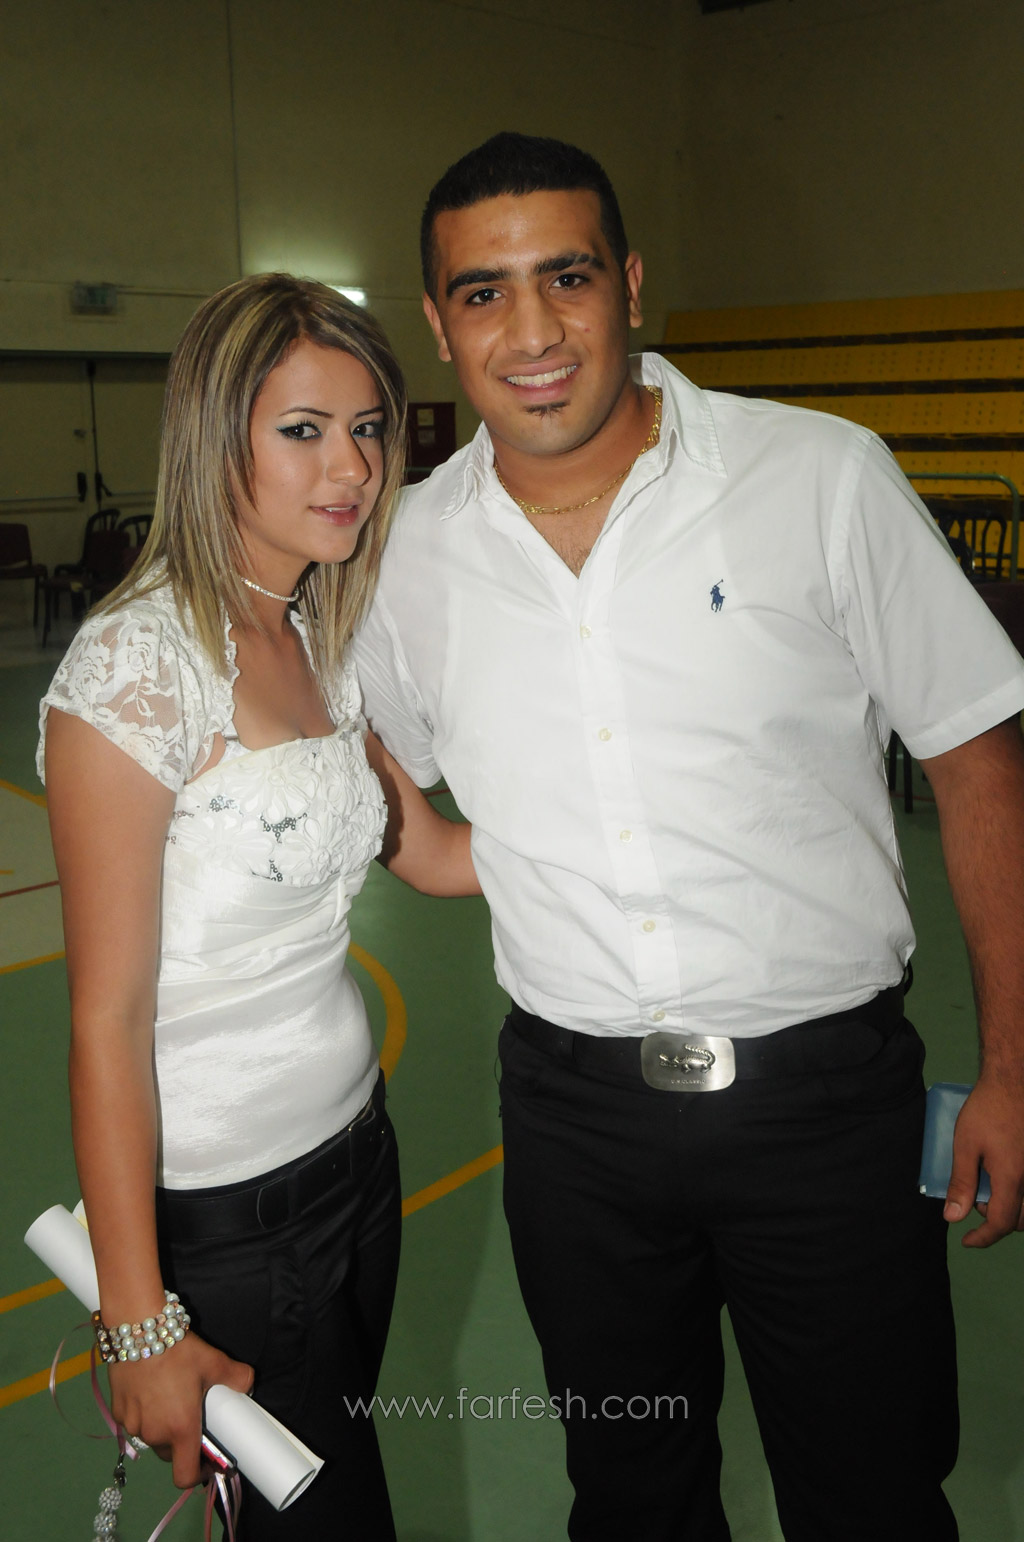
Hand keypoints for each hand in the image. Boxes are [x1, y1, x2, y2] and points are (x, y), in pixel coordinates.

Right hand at [108, 1333, 253, 1487]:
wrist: (137, 1330)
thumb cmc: (178, 1350)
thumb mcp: (213, 1362)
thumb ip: (235, 1376)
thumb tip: (248, 1383)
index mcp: (181, 1429)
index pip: (185, 1476)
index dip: (199, 1474)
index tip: (208, 1462)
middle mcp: (154, 1434)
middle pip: (170, 1453)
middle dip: (182, 1441)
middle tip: (191, 1415)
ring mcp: (132, 1425)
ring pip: (152, 1437)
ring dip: (162, 1427)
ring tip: (170, 1398)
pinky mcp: (116, 1412)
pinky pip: (134, 1422)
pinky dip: (144, 1414)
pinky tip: (149, 1391)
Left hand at [944, 1076, 1023, 1246]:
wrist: (1015, 1081)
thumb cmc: (988, 1109)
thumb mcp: (965, 1145)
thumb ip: (961, 1183)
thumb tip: (953, 1216)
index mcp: (1012, 1178)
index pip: (1000, 1223)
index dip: (983, 1237)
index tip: (967, 1240)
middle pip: (1019, 1219)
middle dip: (996, 1220)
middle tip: (975, 1201)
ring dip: (1011, 1208)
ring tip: (989, 1188)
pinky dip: (1020, 1194)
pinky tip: (1004, 1177)